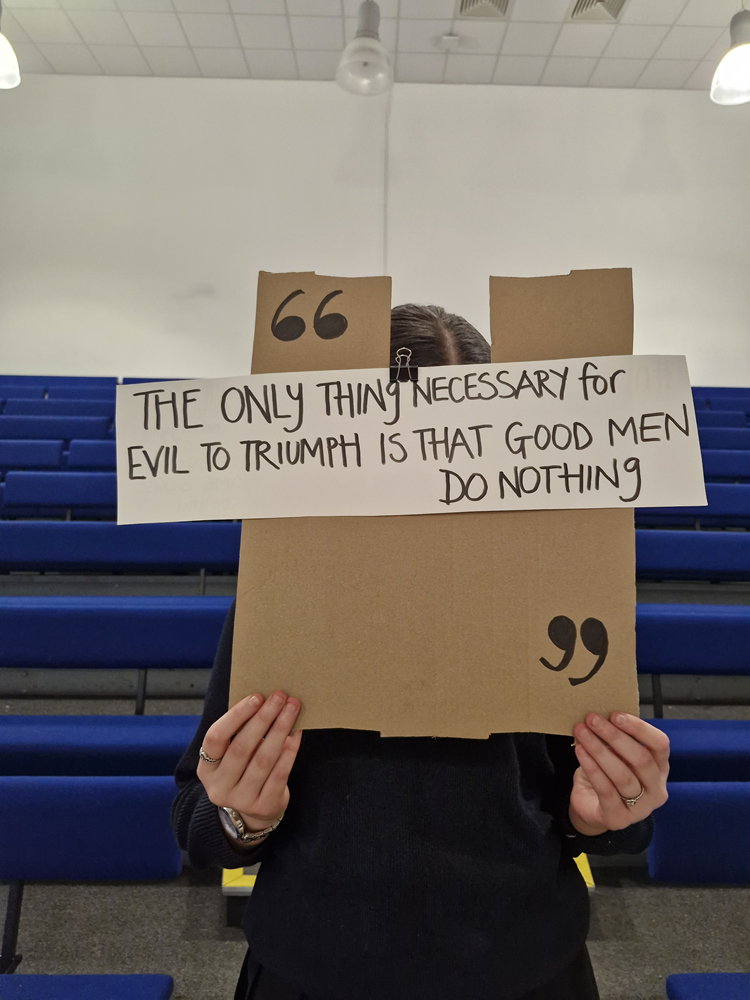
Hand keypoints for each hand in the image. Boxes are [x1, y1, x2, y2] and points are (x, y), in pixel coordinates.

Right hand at [198, 691, 301, 833]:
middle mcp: (219, 787)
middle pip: (242, 748)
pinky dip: (290, 751)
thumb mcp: (231, 756)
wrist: (253, 811)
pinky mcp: (263, 806)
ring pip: (263, 760)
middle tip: (280, 696)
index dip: (236, 716)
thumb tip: (265, 700)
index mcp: (206, 769)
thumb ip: (240, 732)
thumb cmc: (243, 771)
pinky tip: (297, 733)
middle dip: (263, 718)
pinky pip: (279, 774)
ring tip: (292, 709)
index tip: (256, 697)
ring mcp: (241, 800)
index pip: (215, 738)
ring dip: (280, 730)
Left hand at [568, 712, 669, 836]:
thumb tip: (603, 715)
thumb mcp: (616, 755)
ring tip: (581, 732)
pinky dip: (592, 768)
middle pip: (641, 759)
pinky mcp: (620, 819)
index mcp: (660, 768)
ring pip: (622, 775)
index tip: (614, 714)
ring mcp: (641, 808)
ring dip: (599, 750)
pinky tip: (580, 752)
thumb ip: (617, 740)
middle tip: (592, 719)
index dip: (638, 728)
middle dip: (614, 736)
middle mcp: (656, 789)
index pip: (660, 745)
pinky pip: (606, 790)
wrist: (592, 809)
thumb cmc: (608, 775)